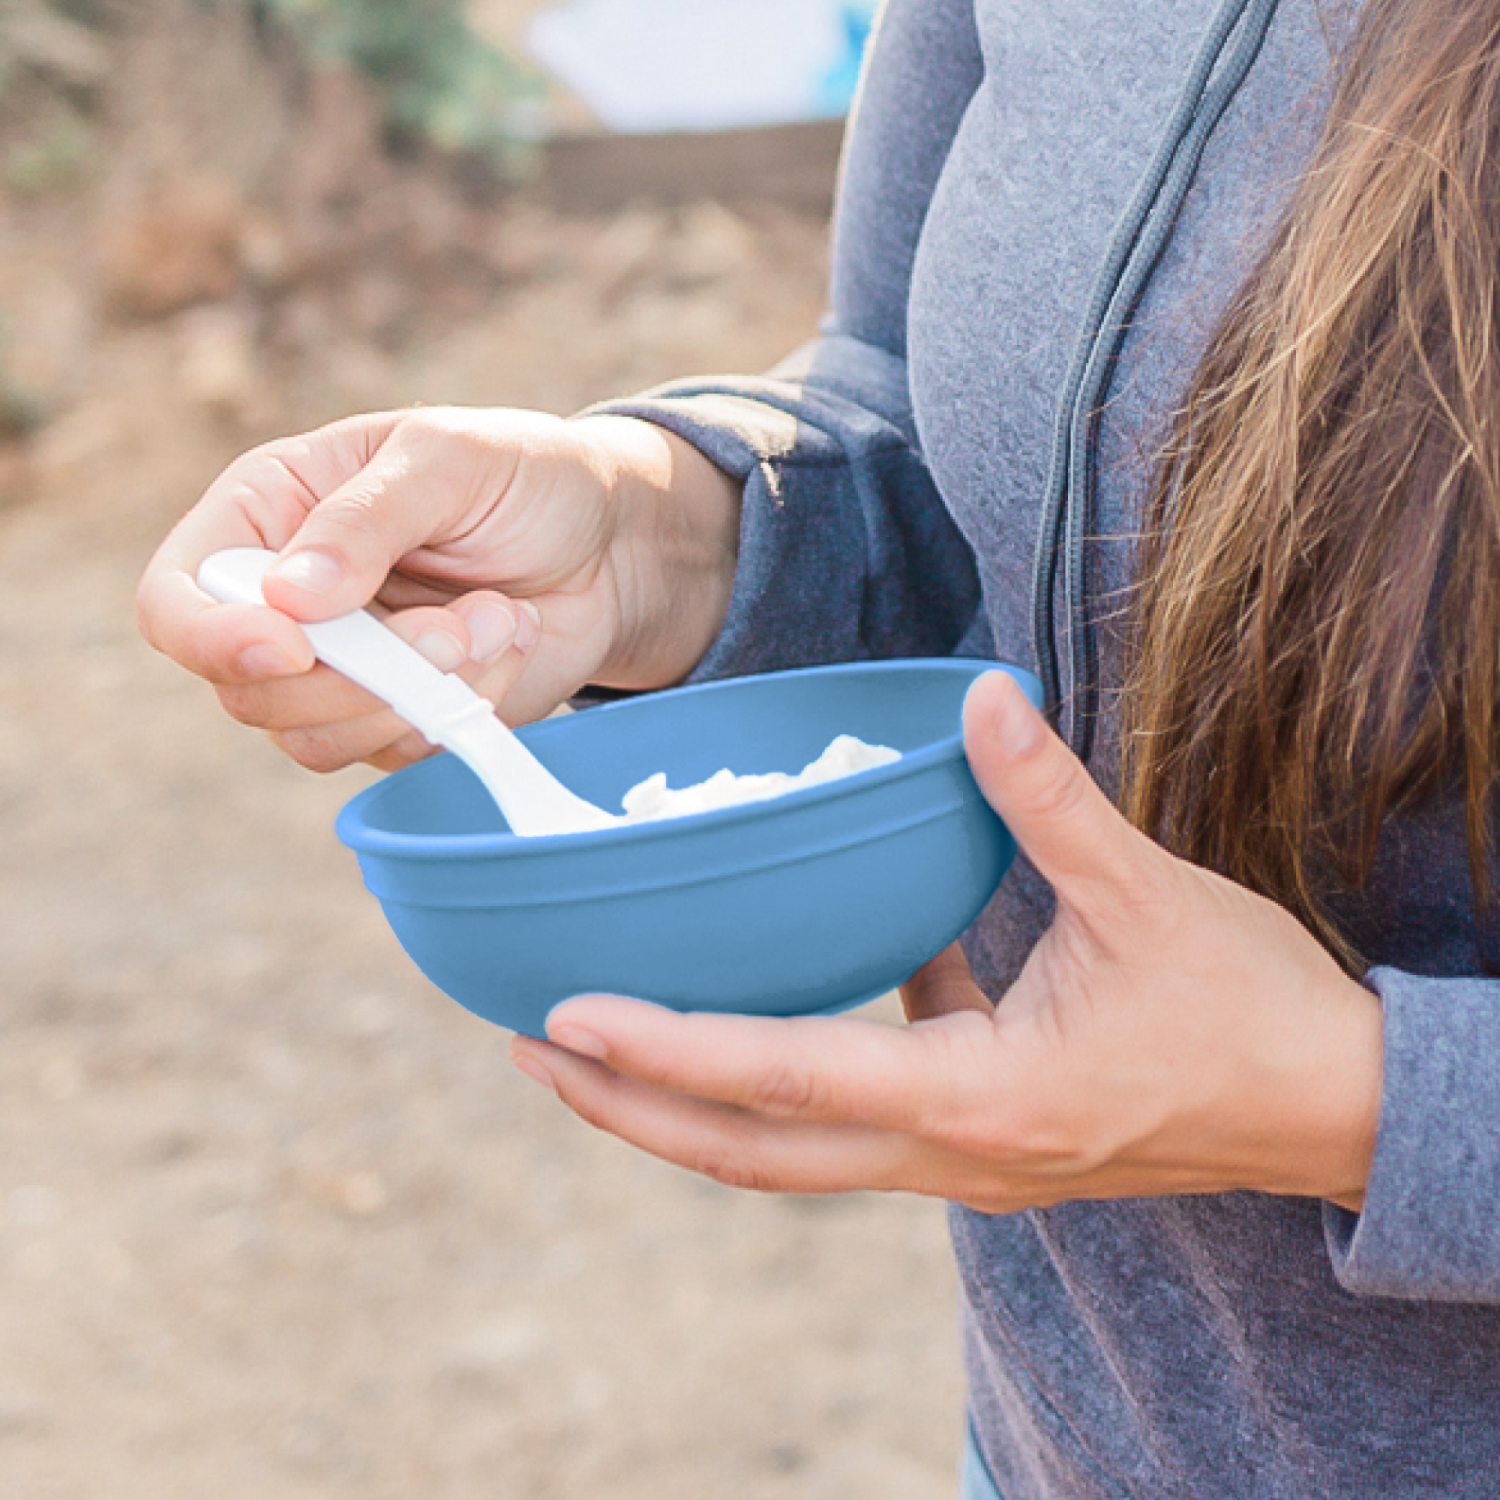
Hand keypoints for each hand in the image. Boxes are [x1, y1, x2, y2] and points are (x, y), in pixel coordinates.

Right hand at [137, 408, 740, 771]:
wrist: (611, 543)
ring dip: (419, 693)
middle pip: (249, 691)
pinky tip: (510, 644)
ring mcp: (343, 670)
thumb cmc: (523, 476)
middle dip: (361, 673)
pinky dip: (461, 709)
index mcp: (267, 514)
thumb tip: (289, 599)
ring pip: (318, 737)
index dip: (212, 638)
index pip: (176, 600)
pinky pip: (398, 751)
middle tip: (457, 624)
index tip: (291, 648)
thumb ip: (366, 520)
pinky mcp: (401, 716)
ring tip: (497, 619)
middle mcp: (287, 602)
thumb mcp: (446, 460)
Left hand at [511, 672, 1383, 1213]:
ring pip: (790, 1158)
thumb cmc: (1249, 1014)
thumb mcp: (1147, 895)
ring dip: (688, 1109)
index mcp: (981, 1099)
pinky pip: (850, 1126)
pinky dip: (780, 1084)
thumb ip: (1047, 799)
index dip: (670, 1054)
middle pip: (753, 1154)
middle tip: (531, 1053)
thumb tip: (980, 698)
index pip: (790, 1081)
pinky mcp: (979, 1147)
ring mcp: (962, 1166)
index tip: (563, 1022)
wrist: (1333, 1109)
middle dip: (634, 1110)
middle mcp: (951, 1156)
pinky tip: (759, 1016)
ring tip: (600, 1053)